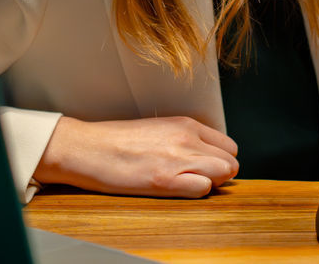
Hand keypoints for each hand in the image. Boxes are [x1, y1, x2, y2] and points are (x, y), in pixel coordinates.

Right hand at [33, 115, 238, 197]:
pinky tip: (177, 191)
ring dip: (212, 184)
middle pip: (230, 162)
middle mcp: (186, 138)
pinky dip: (196, 193)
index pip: (228, 145)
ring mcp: (178, 158)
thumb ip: (184, 139)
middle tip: (198, 179)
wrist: (88, 148)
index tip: (206, 168)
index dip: (219, 161)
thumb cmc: (117, 141)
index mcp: (185, 124)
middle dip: (220, 175)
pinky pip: (203, 189)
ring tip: (186, 185)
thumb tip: (203, 155)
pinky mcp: (166, 180)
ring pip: (224, 174)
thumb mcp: (158, 129)